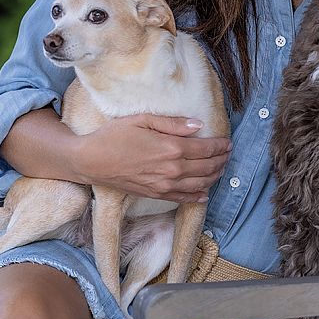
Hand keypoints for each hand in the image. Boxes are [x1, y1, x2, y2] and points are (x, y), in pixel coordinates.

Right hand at [78, 114, 230, 202]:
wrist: (91, 161)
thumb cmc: (114, 136)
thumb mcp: (143, 120)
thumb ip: (173, 124)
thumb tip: (198, 125)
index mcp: (171, 148)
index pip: (205, 149)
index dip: (220, 145)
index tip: (227, 142)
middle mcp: (171, 169)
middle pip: (206, 167)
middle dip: (221, 160)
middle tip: (228, 154)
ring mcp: (163, 185)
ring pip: (198, 184)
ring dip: (214, 177)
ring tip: (221, 169)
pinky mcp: (155, 194)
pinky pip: (182, 198)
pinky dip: (197, 197)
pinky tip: (204, 194)